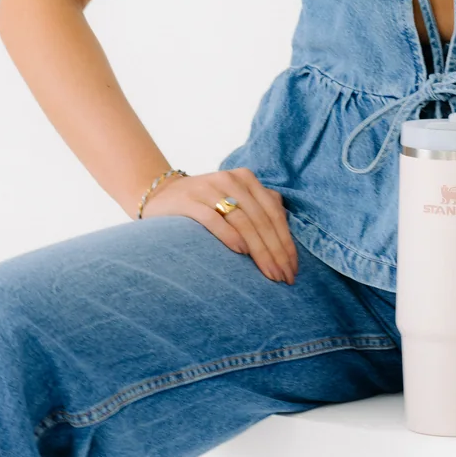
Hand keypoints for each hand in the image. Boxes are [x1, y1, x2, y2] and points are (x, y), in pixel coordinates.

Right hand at [141, 168, 298, 284]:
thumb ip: (259, 208)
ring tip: (269, 272)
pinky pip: (214, 219)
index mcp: (246, 179)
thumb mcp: (235, 199)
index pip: (274, 212)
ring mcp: (209, 189)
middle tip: (284, 277)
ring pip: (243, 221)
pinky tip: (241, 252)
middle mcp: (231, 180)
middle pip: (261, 219)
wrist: (162, 195)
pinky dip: (230, 236)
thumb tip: (287, 234)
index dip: (286, 242)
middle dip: (276, 251)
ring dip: (259, 249)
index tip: (293, 268)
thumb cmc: (206, 204)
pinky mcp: (189, 201)